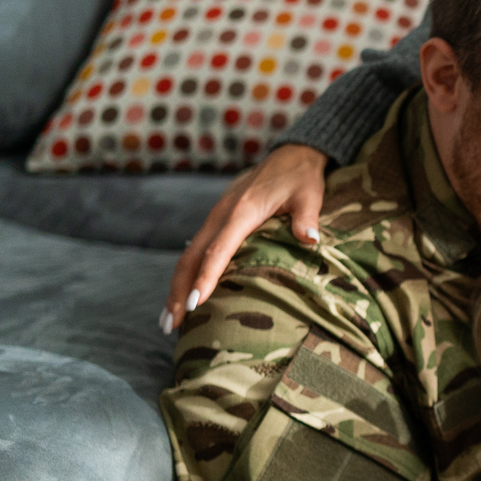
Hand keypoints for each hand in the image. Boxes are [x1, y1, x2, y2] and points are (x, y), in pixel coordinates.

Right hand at [162, 144, 328, 331]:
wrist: (289, 156)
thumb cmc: (300, 178)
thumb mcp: (309, 194)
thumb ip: (307, 217)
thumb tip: (310, 240)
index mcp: (242, 211)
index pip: (219, 249)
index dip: (206, 277)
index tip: (196, 303)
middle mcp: (221, 216)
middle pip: (192, 257)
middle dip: (180, 291)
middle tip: (173, 325)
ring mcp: (215, 218)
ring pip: (187, 255)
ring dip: (176, 287)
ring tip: (170, 321)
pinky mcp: (216, 221)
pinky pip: (195, 251)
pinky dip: (185, 275)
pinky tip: (183, 296)